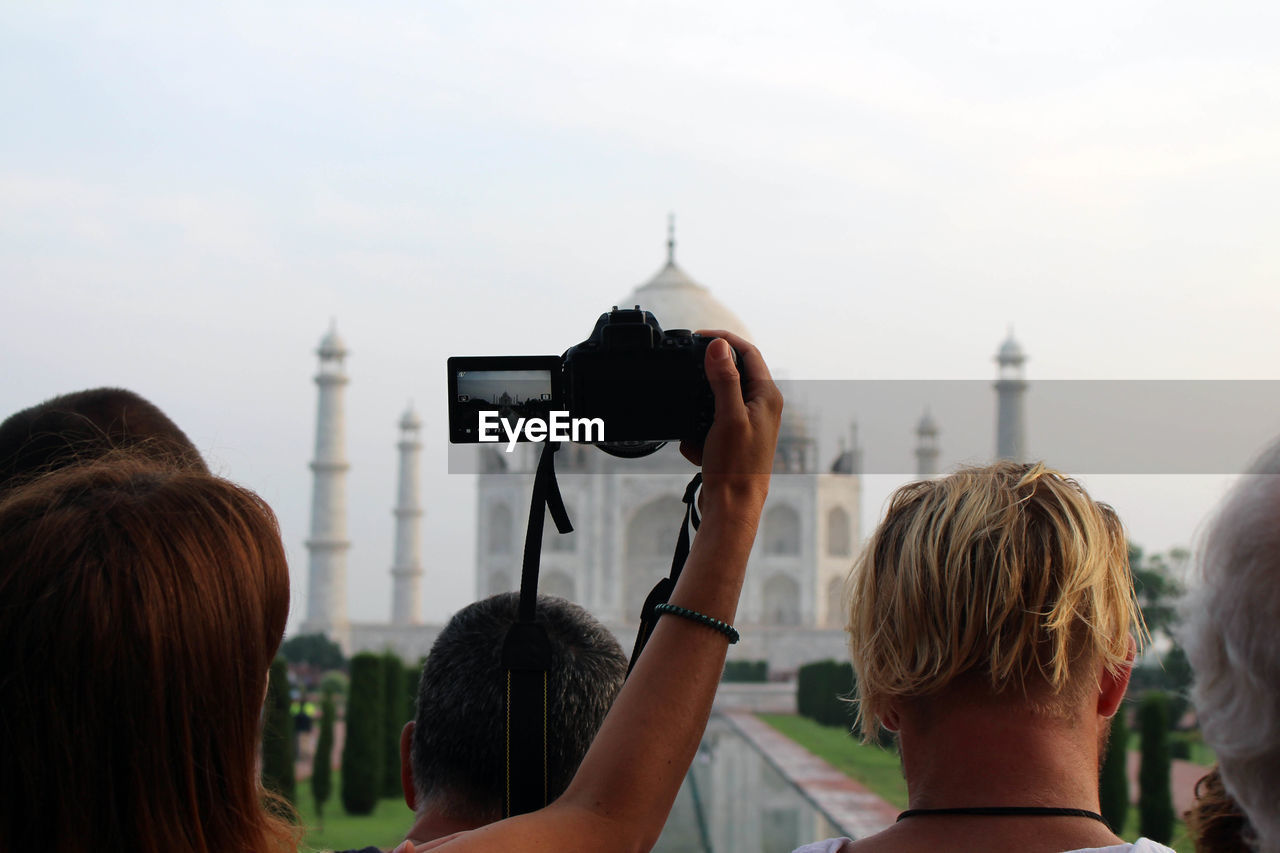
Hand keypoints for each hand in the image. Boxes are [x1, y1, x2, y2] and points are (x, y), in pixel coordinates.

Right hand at [680, 330, 781, 510]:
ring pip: (716, 400)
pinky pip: (710, 424)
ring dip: (699, 409)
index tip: (696, 336)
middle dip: (705, 378)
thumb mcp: (726, 416)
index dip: (723, 339)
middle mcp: (762, 406)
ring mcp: (749, 423)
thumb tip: (718, 345)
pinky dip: (698, 433)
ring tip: (694, 430)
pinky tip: (696, 448)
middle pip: (731, 374)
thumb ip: (724, 379)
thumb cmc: (736, 466)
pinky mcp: (735, 439)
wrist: (734, 507)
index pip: (747, 351)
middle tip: (686, 376)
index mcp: (767, 396)